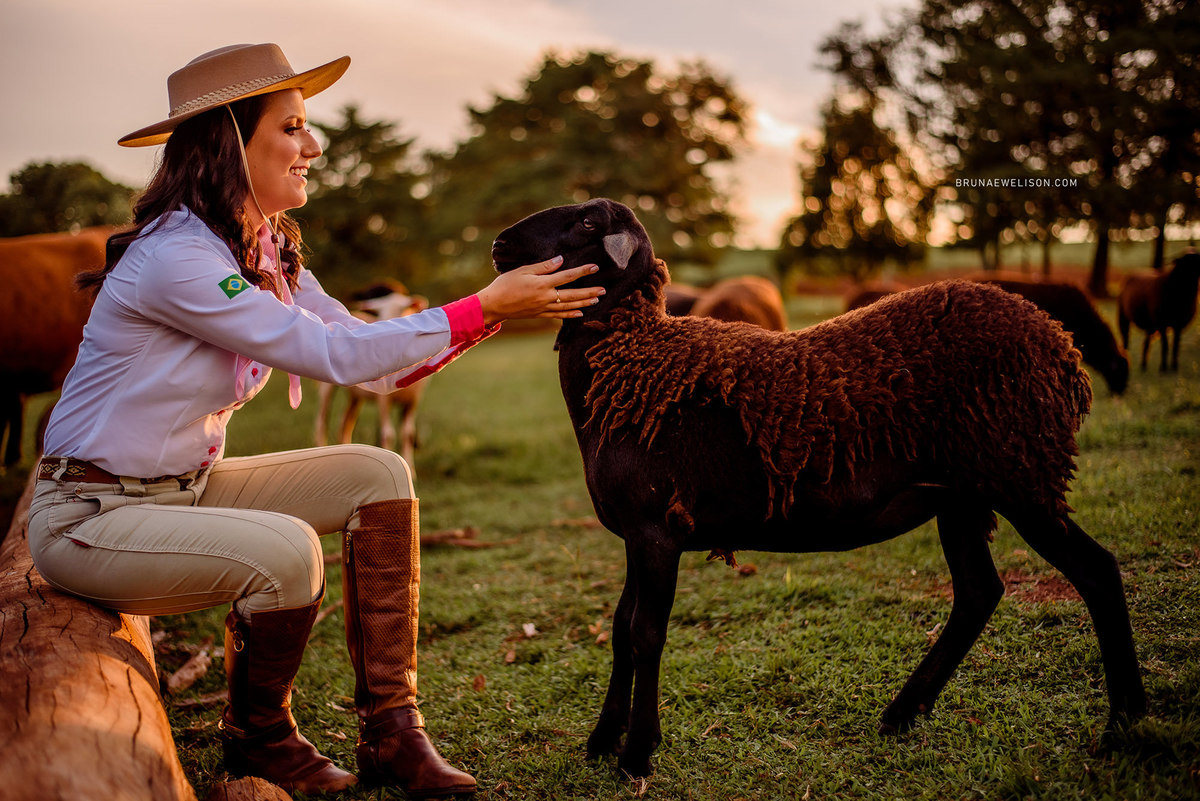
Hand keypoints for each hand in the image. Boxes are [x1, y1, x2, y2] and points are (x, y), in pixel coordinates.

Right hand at [477, 256, 604, 325]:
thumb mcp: (523, 270)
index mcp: (542, 284)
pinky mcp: (540, 314)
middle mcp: (546, 297)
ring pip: (568, 306)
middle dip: (589, 292)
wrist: (494, 305)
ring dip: (584, 303)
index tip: (594, 267)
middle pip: (573, 294)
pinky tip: (580, 313)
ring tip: (596, 299)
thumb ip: (543, 266)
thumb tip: (560, 260)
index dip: (582, 271)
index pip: (567, 276)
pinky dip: (570, 314)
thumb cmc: (505, 284)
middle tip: (603, 289)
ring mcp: (544, 308)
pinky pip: (559, 315)